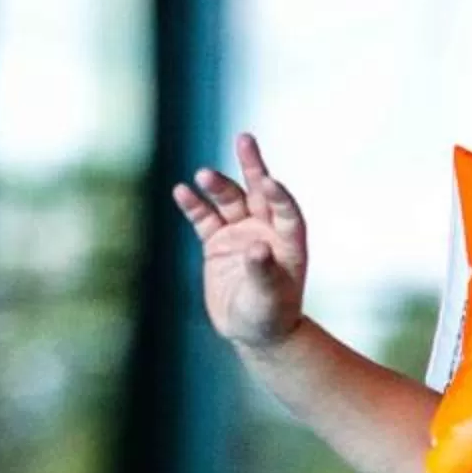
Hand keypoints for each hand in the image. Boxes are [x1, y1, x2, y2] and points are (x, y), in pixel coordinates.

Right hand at [171, 131, 308, 348]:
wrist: (253, 333)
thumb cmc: (271, 317)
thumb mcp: (269, 298)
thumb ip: (264, 272)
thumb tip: (257, 247)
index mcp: (289, 241)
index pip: (286, 210)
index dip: (279, 195)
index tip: (268, 181)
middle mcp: (266, 230)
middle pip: (259, 191)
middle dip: (252, 166)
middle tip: (245, 139)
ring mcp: (240, 233)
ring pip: (229, 200)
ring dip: (217, 186)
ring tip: (203, 175)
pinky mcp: (217, 242)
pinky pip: (204, 218)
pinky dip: (194, 205)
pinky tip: (182, 191)